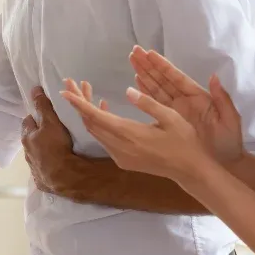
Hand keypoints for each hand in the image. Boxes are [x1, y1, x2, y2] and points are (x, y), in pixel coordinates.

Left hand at [21, 87, 83, 194]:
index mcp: (27, 138)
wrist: (66, 177)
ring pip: (36, 155)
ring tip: (57, 148)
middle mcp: (27, 154)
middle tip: (53, 131)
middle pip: (31, 140)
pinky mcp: (42, 182)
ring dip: (43, 151)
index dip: (36, 117)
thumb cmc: (57, 146)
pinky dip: (48, 167)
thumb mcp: (51, 122)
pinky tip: (58, 166)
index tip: (45, 116)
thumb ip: (43, 107)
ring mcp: (34, 169)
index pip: (28, 122)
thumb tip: (34, 90)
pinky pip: (43, 171)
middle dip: (38, 135)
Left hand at [59, 78, 214, 183]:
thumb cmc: (185, 141)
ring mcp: (119, 156)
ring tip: (87, 89)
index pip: (96, 116)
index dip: (79, 103)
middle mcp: (119, 146)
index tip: (65, 91)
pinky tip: (104, 108)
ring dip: (88, 111)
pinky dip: (98, 123)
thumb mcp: (171, 117)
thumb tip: (128, 90)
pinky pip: (103, 139)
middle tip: (73, 83)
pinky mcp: (123, 160)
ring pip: (95, 131)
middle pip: (90, 122)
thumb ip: (148, 103)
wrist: (190, 171)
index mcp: (129, 134)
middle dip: (79, 102)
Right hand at [129, 46, 243, 164]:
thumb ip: (222, 99)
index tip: (149, 53)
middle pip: (163, 80)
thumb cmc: (229, 143)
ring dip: (144, 75)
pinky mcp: (169, 121)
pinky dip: (145, 92)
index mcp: (198, 97)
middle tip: (134, 52)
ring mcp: (176, 111)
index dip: (163, 66)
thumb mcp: (231, 120)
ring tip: (132, 62)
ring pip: (156, 89)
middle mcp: (184, 100)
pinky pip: (155, 103)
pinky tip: (136, 82)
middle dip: (149, 65)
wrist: (224, 164)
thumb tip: (214, 77)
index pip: (177, 78)